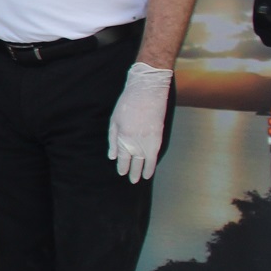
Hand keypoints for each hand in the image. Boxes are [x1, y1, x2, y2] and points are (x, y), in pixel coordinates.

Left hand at [108, 63, 173, 182]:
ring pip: (145, 160)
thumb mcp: (114, 120)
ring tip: (141, 179)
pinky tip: (151, 169)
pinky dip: (153, 163)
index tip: (122, 173)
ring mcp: (148, 139)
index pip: (122, 157)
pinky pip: (155, 154)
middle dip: (133, 172)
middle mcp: (136, 141)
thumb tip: (112, 155)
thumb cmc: (127, 104)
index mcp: (123, 136)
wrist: (147, 91)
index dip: (122, 166)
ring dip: (143, 170)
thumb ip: (112, 139)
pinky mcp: (158, 135)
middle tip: (132, 180)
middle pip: (134, 161)